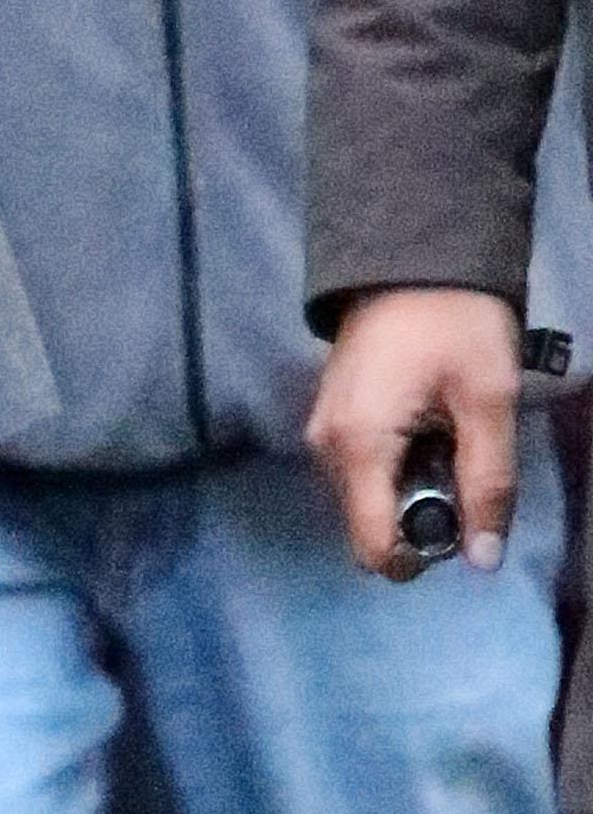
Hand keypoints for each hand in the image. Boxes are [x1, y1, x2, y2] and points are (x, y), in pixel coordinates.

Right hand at [303, 283, 525, 577]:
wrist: (414, 253)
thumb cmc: (455, 323)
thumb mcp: (489, 400)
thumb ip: (488, 482)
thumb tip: (483, 559)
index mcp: (359, 447)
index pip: (374, 547)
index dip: (421, 556)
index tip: (463, 521)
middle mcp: (327, 448)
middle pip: (369, 526)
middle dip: (420, 520)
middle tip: (465, 468)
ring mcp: (324, 431)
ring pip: (367, 500)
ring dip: (410, 492)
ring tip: (450, 440)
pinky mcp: (332, 416)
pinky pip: (362, 470)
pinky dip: (398, 468)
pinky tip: (428, 428)